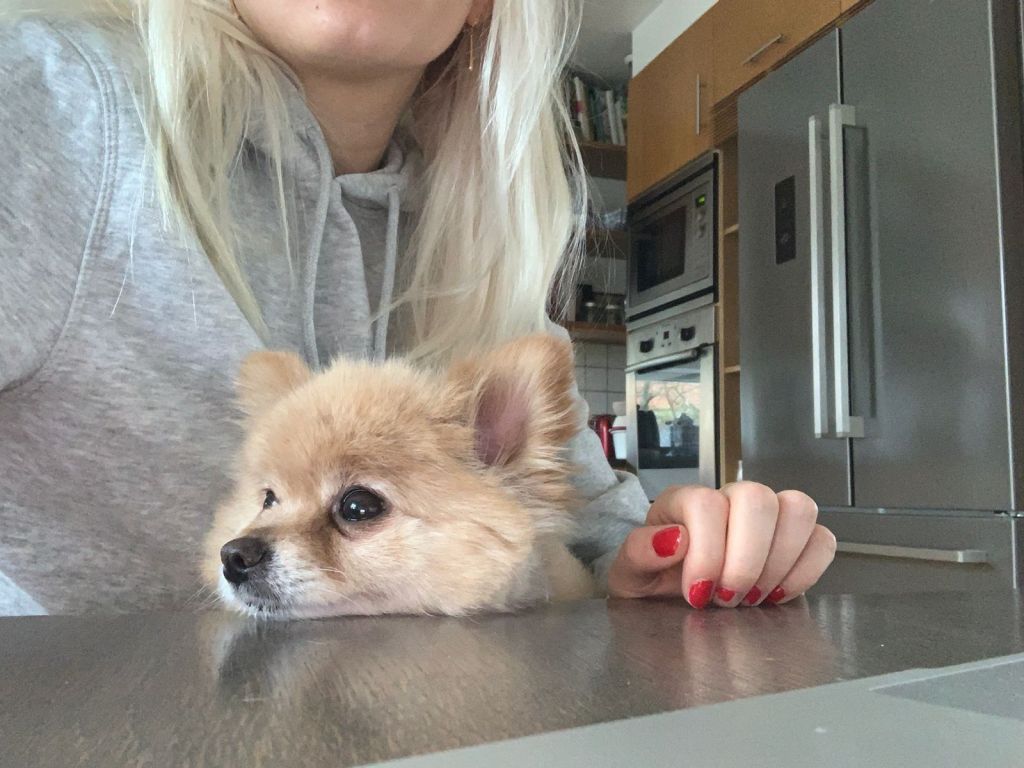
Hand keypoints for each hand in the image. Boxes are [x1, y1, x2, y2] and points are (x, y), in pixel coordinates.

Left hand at [606, 483, 836, 607]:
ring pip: (798, 508)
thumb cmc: (652, 580)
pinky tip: (777, 594)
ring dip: (778, 562)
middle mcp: (728, 498)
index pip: (706, 503)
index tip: (697, 593)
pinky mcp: (795, 539)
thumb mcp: (629, 575)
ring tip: (752, 597)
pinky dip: (806, 571)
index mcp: (683, 501)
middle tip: (727, 597)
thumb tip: (674, 540)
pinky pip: (822, 538)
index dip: (707, 552)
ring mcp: (766, 516)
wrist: (669, 594)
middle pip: (757, 497)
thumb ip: (639, 553)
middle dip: (746, 559)